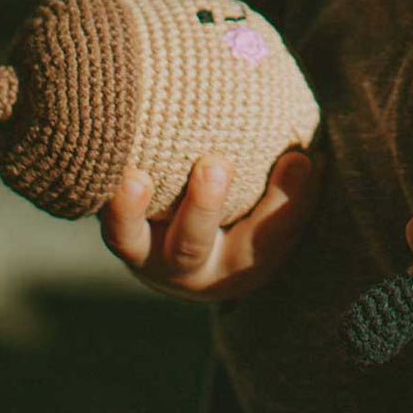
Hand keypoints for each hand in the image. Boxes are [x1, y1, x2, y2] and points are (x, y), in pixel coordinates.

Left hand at [100, 150, 321, 301]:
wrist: (181, 238)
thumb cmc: (247, 208)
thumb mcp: (272, 202)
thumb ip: (292, 175)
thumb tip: (312, 144)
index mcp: (245, 263)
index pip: (270, 239)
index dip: (288, 203)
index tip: (300, 158)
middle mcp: (192, 269)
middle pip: (194, 249)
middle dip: (204, 209)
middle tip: (215, 165)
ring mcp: (145, 255)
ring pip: (132, 244)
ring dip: (131, 212)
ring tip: (134, 179)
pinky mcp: (116, 236)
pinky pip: (103, 221)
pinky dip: (100, 199)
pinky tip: (103, 161)